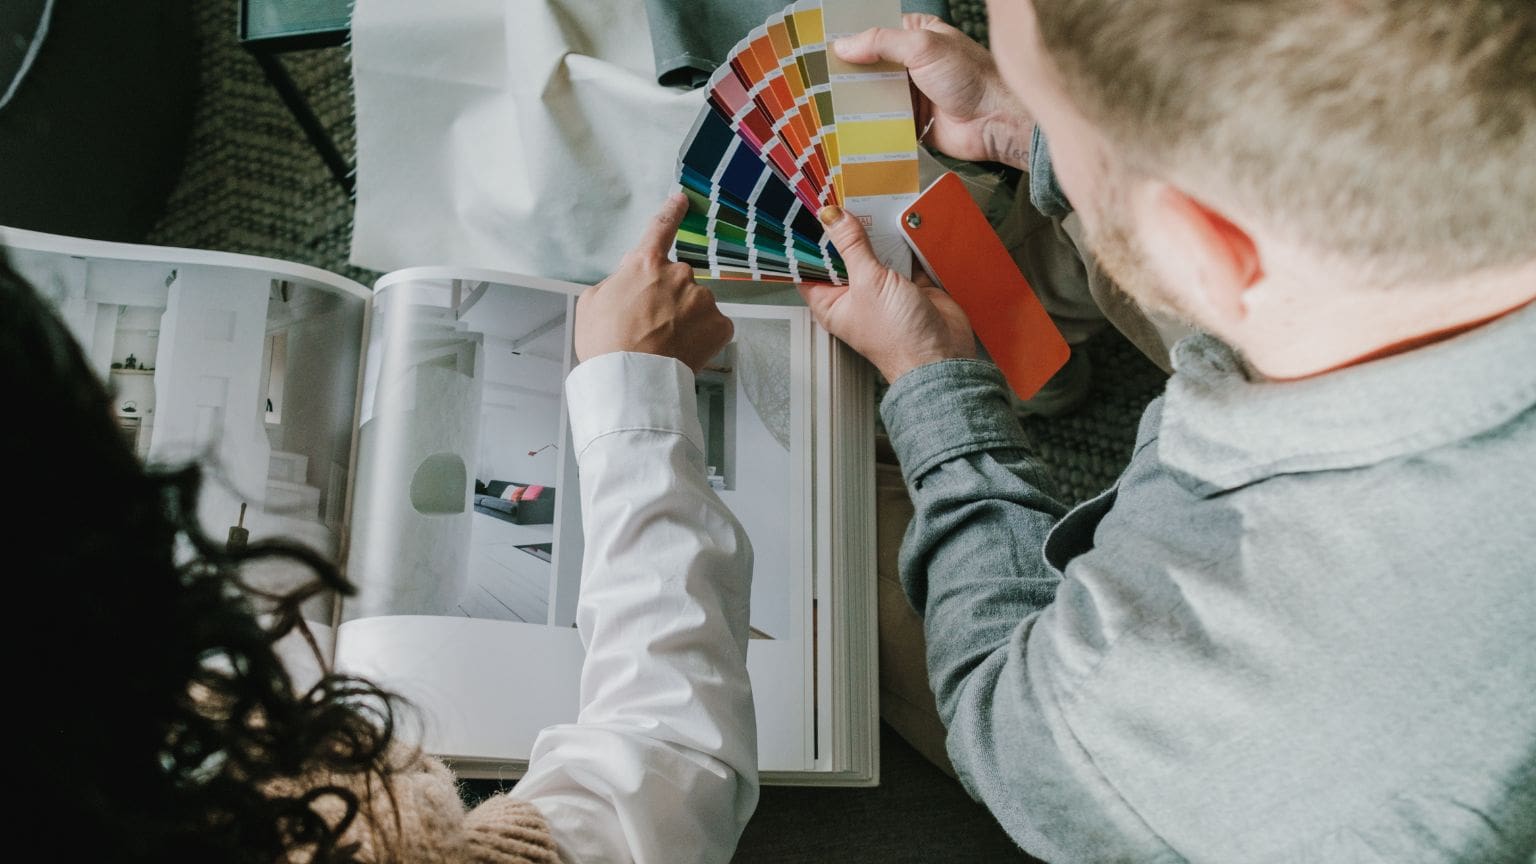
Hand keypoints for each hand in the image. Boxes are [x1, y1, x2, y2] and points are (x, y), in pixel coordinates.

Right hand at [576, 193, 734, 371]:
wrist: (631, 382)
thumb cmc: (605, 345)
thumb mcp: (592, 302)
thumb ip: (616, 281)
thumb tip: (629, 279)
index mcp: (645, 263)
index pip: (661, 227)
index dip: (672, 211)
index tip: (681, 199)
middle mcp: (679, 274)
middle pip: (678, 278)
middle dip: (669, 296)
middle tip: (650, 325)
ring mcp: (703, 299)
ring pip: (696, 303)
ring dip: (685, 317)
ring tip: (664, 343)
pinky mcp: (720, 325)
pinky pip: (713, 325)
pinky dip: (702, 336)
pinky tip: (683, 349)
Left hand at [799, 207, 974, 382]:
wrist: (941, 353)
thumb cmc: (897, 337)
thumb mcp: (868, 282)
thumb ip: (851, 245)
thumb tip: (832, 217)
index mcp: (831, 301)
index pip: (809, 265)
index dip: (808, 239)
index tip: (808, 209)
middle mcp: (854, 294)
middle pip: (842, 253)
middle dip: (845, 229)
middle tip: (841, 196)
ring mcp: (881, 288)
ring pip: (873, 251)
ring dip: (876, 231)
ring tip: (871, 202)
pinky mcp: (907, 283)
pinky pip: (902, 254)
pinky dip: (902, 239)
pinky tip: (899, 220)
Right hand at [834, 14, 1033, 168]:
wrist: (995, 121)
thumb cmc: (971, 77)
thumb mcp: (924, 47)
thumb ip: (883, 42)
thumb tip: (844, 45)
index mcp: (918, 35)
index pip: (877, 32)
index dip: (852, 38)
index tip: (824, 46)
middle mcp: (913, 63)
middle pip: (871, 66)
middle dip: (849, 74)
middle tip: (819, 79)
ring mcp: (912, 94)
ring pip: (875, 96)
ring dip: (857, 102)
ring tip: (827, 105)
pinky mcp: (912, 123)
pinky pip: (884, 123)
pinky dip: (870, 126)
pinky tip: (849, 128)